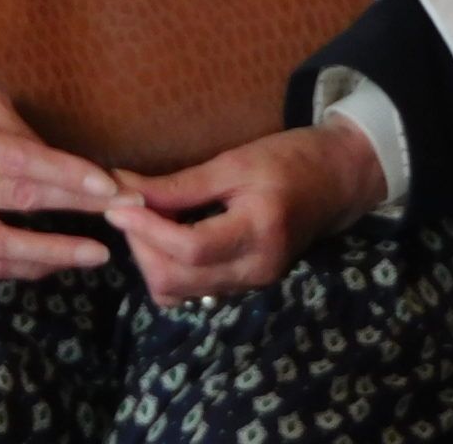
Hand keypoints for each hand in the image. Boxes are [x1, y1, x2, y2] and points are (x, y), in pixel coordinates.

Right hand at [0, 83, 140, 281]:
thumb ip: (18, 129)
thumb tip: (66, 166)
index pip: (18, 161)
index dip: (67, 174)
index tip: (110, 186)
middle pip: (18, 200)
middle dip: (76, 207)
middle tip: (124, 213)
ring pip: (0, 246)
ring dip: (53, 252)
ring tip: (96, 254)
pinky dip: (24, 267)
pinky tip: (56, 262)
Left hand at [104, 117, 386, 306]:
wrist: (336, 182)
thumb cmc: (289, 161)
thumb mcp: (235, 162)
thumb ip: (179, 183)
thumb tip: (122, 187)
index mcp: (258, 234)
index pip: (189, 248)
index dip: (145, 229)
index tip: (116, 203)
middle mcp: (255, 270)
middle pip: (176, 280)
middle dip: (141, 245)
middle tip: (128, 208)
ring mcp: (251, 283)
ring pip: (178, 292)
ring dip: (150, 258)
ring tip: (146, 218)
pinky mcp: (243, 284)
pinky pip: (191, 289)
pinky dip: (167, 266)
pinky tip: (165, 234)